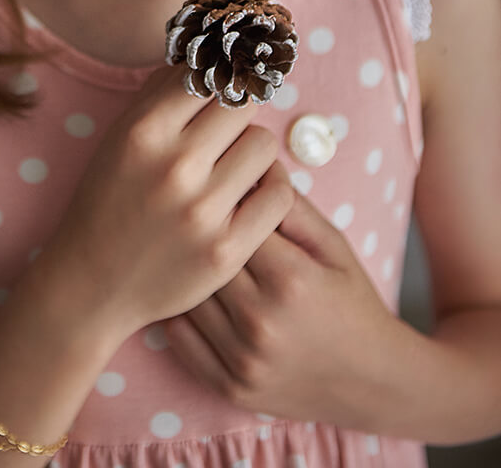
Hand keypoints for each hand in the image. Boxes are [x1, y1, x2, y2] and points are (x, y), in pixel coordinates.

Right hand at [37, 63, 293, 345]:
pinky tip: (250, 192)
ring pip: (264, 145)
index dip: (219, 77)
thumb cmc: (110, 198)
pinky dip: (271, 188)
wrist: (92, 282)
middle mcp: (174, 167)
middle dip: (235, 114)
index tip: (223, 85)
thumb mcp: (121, 136)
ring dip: (252, 151)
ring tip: (233, 166)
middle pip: (243, 104)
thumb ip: (162, 91)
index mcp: (144, 132)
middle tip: (224, 133)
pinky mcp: (226, 251)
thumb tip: (210, 52)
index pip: (208, 74)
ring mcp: (203, 212)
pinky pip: (280, 194)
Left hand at [162, 184, 403, 425]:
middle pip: (203, 255)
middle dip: (201, 233)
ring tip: (187, 251)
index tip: (222, 192)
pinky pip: (179, 338)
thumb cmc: (353, 302)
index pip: (232, 219)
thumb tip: (250, 166)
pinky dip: (179, 311)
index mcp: (290, 279)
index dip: (225, 201)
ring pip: (187, 295)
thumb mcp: (334, 246)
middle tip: (198, 218)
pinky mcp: (230, 386)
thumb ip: (291, 206)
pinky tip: (189, 292)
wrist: (374, 383)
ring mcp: (243, 359)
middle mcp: (261, 321)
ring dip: (184, 271)